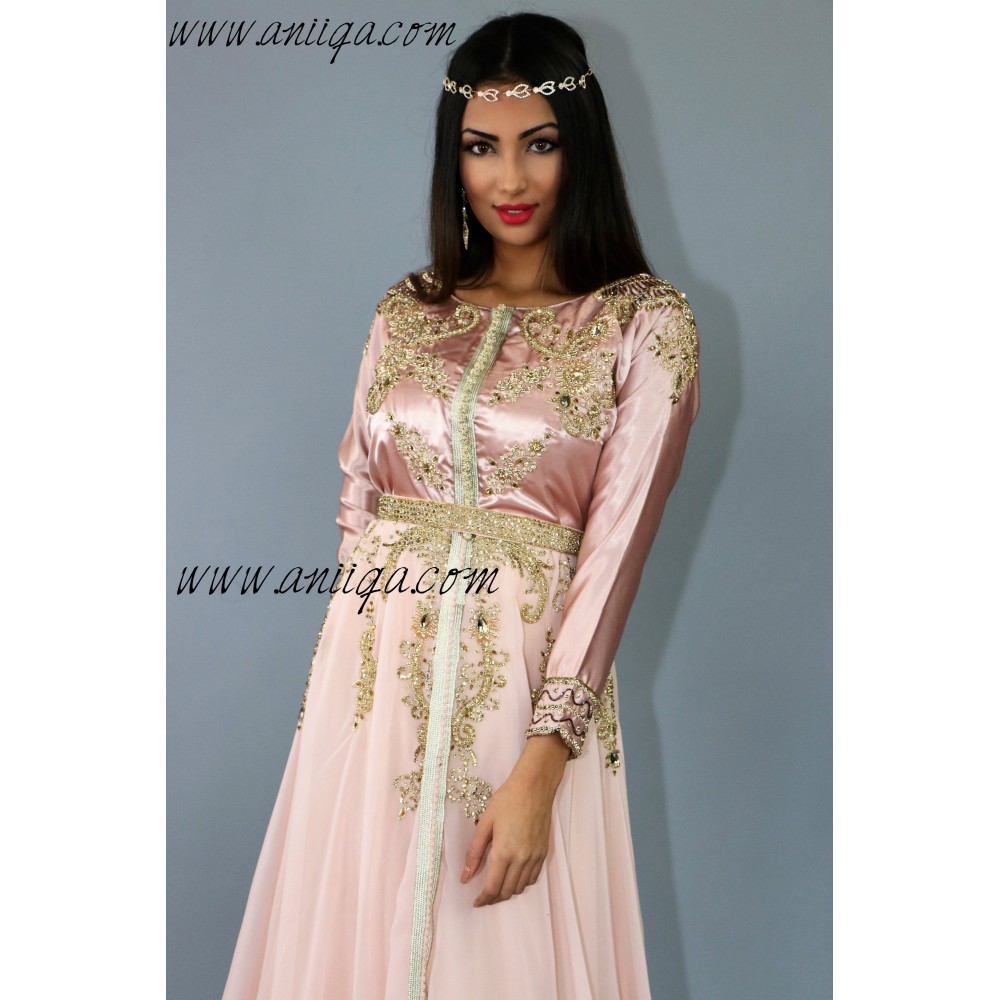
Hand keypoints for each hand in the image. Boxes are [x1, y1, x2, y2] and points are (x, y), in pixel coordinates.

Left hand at [460, 733, 569, 905]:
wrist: (534, 787)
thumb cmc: (507, 800)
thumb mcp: (485, 823)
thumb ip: (474, 852)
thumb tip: (464, 877)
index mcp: (504, 853)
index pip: (493, 888)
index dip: (483, 899)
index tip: (476, 902)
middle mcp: (521, 859)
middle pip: (507, 892)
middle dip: (494, 898)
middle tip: (484, 896)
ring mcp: (535, 857)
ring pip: (521, 887)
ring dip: (508, 892)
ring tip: (497, 886)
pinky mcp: (543, 852)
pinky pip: (533, 878)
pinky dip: (522, 883)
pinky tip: (514, 876)